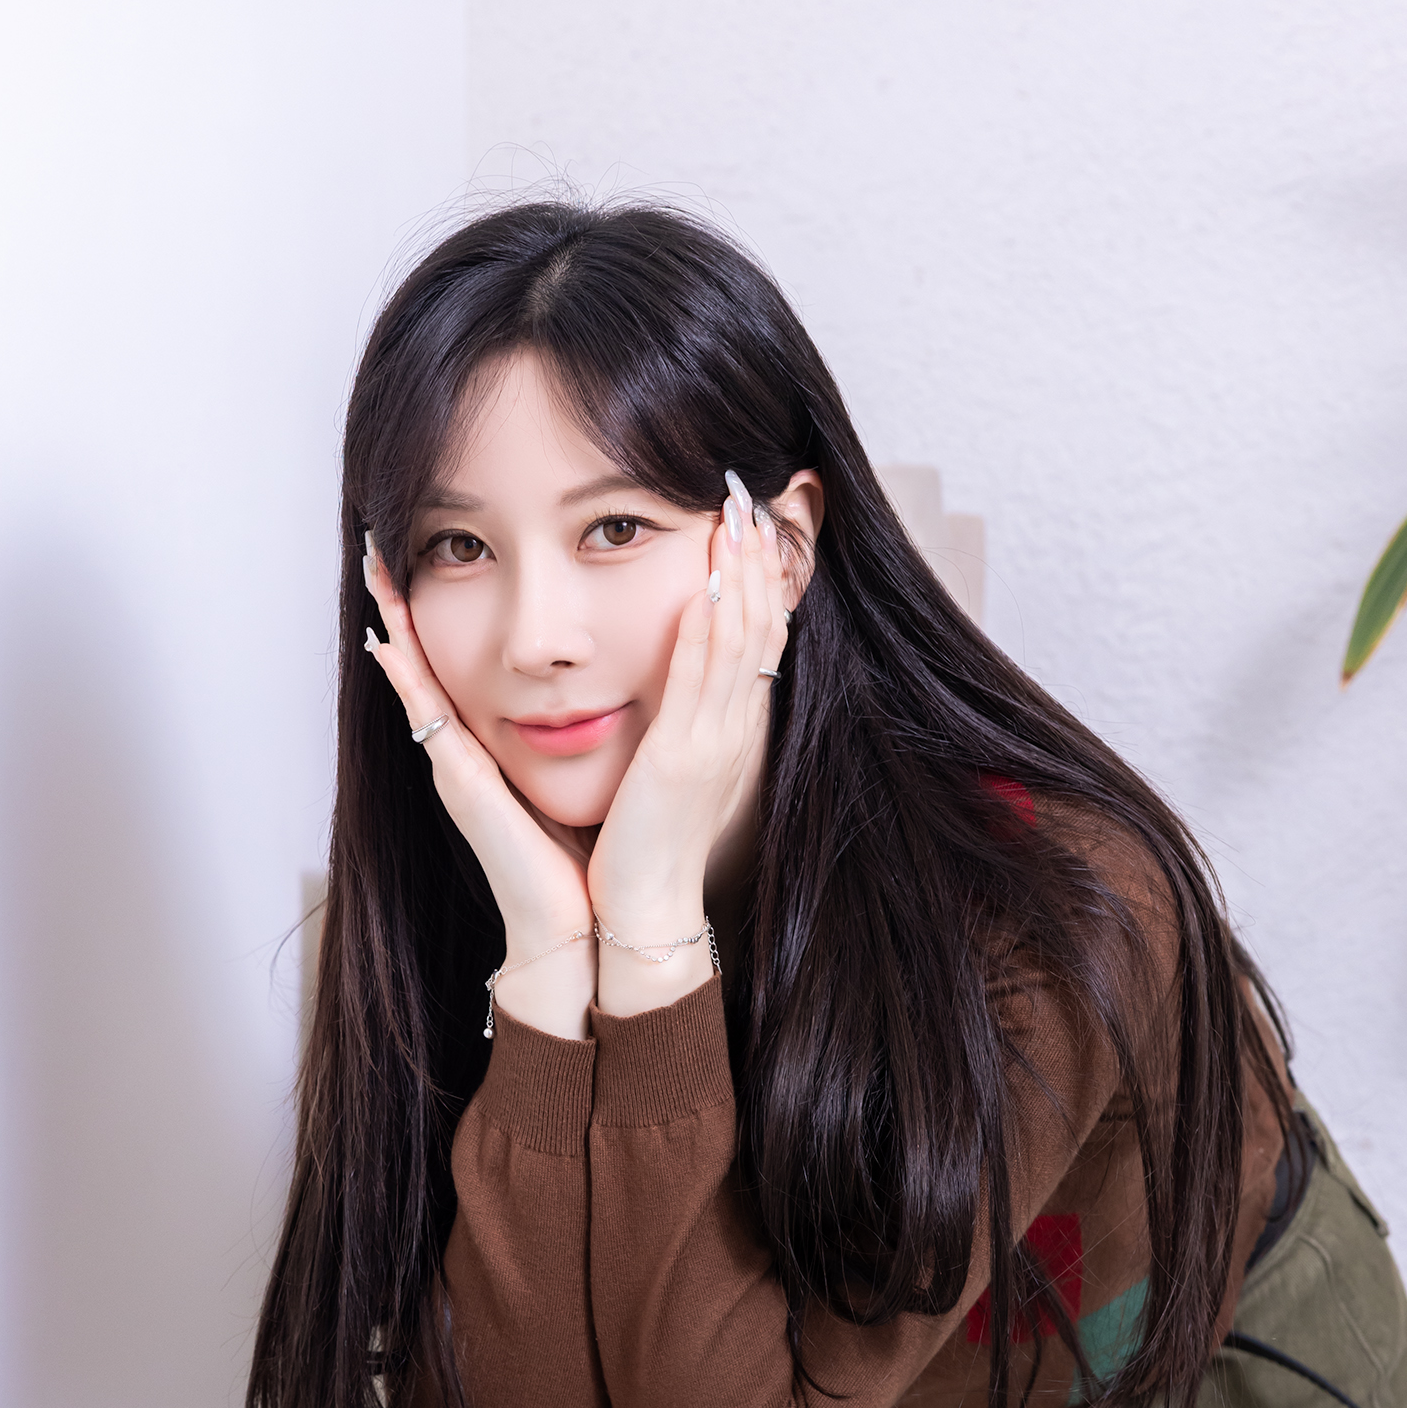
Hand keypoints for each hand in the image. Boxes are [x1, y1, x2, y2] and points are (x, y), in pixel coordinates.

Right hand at [361, 538, 596, 1035]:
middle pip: (423, 663)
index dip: (435, 620)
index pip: (456, 669)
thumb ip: (575, 747)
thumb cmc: (582, 862)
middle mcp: (463, 755)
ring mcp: (455, 768)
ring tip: (375, 569)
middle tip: (380, 547)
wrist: (577, 925)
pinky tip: (387, 640)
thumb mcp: (578, 784)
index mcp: (490, 753)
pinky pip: (428, 718)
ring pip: (415, 679)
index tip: (426, 562)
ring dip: (392, 624)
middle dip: (399, 606)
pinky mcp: (463, 786)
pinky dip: (405, 679)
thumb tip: (598, 706)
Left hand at [588, 476, 788, 1015]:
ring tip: (738, 516)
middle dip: (757, 560)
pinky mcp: (685, 758)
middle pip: (759, 627)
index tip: (754, 527)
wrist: (646, 910)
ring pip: (740, 643)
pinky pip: (704, 682)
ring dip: (740, 575)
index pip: (756, 640)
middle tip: (753, 497)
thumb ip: (677, 723)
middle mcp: (733, 730)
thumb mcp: (670, 771)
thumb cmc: (648, 847)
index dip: (760, 580)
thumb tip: (674, 685)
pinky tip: (710, 586)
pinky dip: (710, 631)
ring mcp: (714, 743)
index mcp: (729, 731)